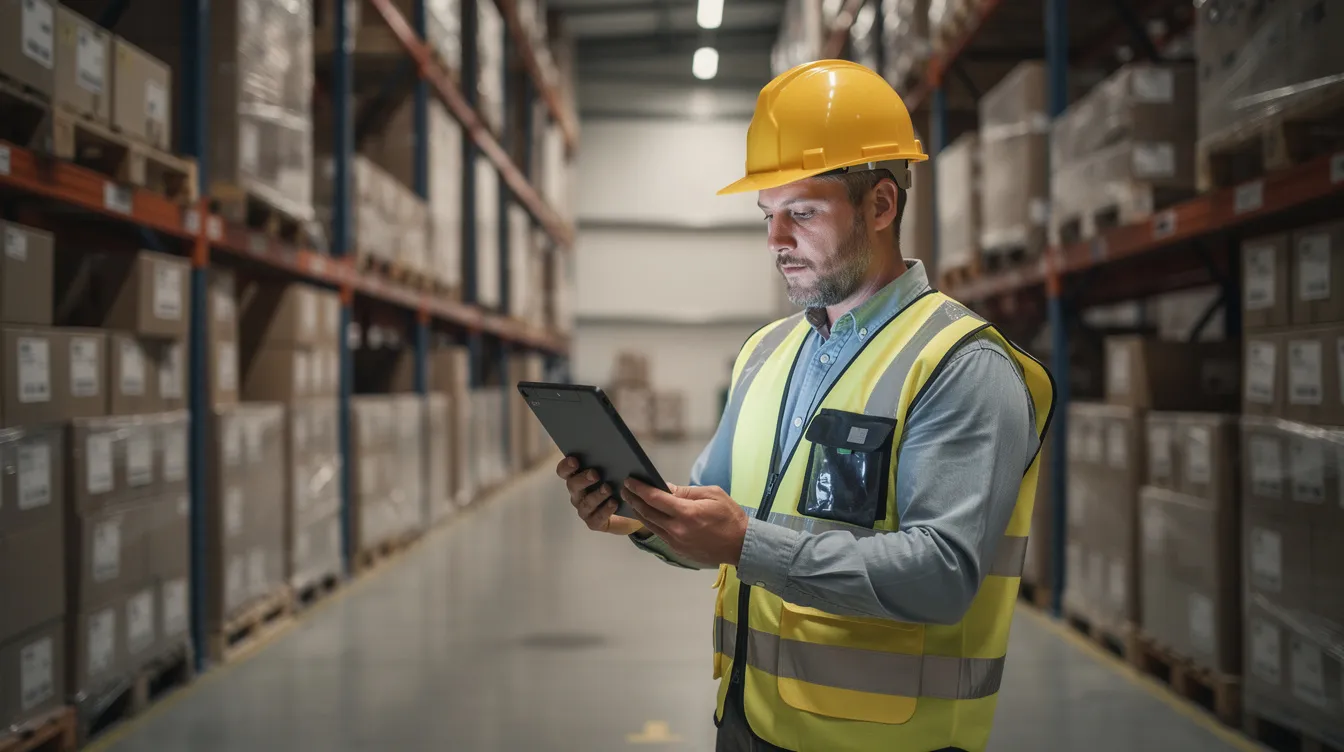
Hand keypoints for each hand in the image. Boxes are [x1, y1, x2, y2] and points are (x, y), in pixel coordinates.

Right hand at [556, 456, 644, 535]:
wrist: (629, 509)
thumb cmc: (618, 485)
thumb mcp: (614, 470)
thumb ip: (609, 460)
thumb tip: (615, 445)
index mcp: (577, 478)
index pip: (564, 471)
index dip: (566, 466)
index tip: (574, 460)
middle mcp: (577, 494)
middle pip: (572, 485)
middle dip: (582, 479)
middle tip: (595, 474)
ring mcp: (584, 509)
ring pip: (586, 502)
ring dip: (597, 495)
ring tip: (608, 488)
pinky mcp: (593, 522)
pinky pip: (597, 517)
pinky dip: (606, 510)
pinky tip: (614, 503)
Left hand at [620, 479, 748, 565]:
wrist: (742, 546)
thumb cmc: (731, 517)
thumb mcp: (712, 495)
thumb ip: (686, 492)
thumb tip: (665, 487)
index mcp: (687, 513)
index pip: (655, 498)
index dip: (639, 488)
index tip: (630, 481)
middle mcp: (678, 529)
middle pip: (647, 512)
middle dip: (634, 499)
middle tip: (625, 489)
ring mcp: (677, 542)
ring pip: (650, 525)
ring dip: (639, 512)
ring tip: (632, 501)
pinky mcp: (678, 551)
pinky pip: (660, 534)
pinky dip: (652, 523)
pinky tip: (648, 515)